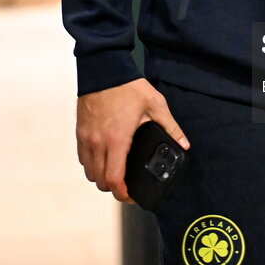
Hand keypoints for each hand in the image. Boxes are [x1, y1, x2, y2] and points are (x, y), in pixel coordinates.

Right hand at [76, 77, 189, 203]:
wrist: (104, 68)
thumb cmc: (128, 86)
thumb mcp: (155, 105)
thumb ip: (170, 127)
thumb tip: (184, 144)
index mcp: (117, 139)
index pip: (114, 179)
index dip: (122, 194)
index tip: (131, 195)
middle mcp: (98, 143)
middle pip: (100, 181)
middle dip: (114, 187)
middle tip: (127, 184)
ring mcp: (86, 138)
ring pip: (89, 172)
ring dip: (101, 177)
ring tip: (116, 172)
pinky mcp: (80, 132)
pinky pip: (82, 158)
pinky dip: (92, 164)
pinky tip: (104, 157)